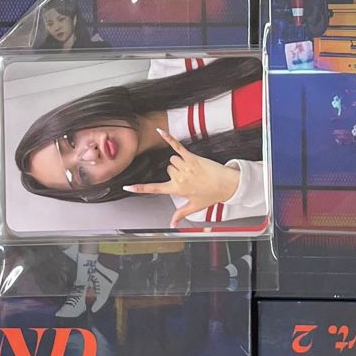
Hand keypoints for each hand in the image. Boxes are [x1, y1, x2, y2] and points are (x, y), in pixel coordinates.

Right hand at [126, 131, 240, 226]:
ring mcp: (185, 166)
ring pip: (173, 159)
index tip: (128, 187)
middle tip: (191, 177)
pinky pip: (176, 146)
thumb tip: (172, 223)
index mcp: (177, 189)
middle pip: (168, 169)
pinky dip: (168, 138)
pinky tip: (160, 132)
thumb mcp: (195, 206)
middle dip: (176, 171)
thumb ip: (180, 214)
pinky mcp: (191, 157)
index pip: (154, 189)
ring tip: (193, 169)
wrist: (227, 185)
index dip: (140, 189)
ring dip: (180, 161)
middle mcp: (178, 178)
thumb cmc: (212, 195)